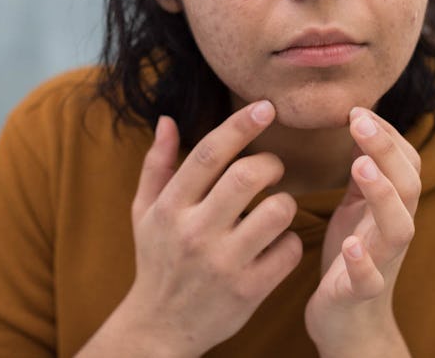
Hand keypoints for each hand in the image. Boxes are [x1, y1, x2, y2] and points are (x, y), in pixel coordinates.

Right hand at [94, 101, 302, 356]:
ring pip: (277, 211)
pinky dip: (289, 242)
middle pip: (247, 176)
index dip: (241, 125)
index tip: (266, 107)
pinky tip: (276, 244)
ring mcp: (223, 263)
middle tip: (271, 169)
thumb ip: (158, 164)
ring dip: (285, 203)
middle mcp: (195, 233)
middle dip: (271, 163)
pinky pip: (288, 250)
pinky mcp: (249, 290)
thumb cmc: (156, 260)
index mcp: (170, 208)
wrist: (158, 327)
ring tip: (275, 209)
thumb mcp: (144, 212)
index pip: (209, 154)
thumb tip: (168, 119)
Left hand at [305, 107, 420, 357]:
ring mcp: (382, 262)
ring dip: (382, 194)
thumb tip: (360, 122)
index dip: (387, 134)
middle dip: (387, 149)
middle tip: (359, 120)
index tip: (357, 109)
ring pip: (398, 228)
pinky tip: (349, 245)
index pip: (405, 163)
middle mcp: (394, 231)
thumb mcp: (356, 208)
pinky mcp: (361, 293)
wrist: (349, 323)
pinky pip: (369, 278)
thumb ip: (362, 173)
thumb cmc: (351, 258)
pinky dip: (362, 261)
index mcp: (391, 208)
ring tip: (360, 166)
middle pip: (408, 185)